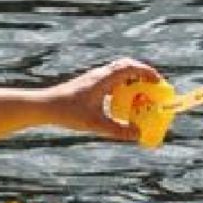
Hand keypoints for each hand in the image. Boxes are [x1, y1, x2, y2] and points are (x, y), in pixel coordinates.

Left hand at [44, 57, 163, 139]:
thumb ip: (118, 130)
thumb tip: (138, 135)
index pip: (131, 67)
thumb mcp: (95, 124)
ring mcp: (93, 79)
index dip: (147, 73)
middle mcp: (99, 75)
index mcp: (104, 78)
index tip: (159, 83)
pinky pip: (108, 83)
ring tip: (138, 99)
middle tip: (151, 89)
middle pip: (126, 67)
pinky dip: (119, 90)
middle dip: (142, 76)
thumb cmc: (68, 112)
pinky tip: (118, 105)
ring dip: (130, 83)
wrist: (44, 106)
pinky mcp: (87, 86)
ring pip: (117, 74)